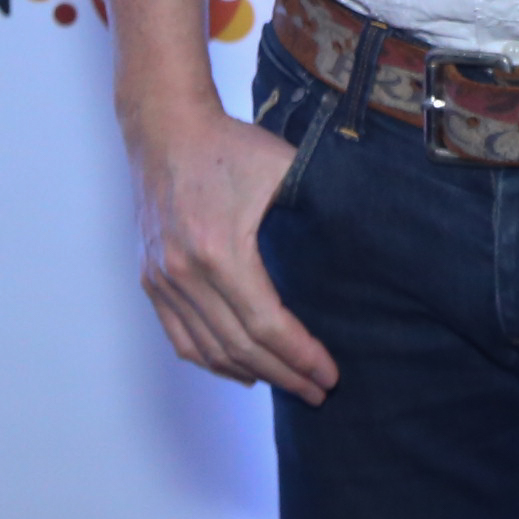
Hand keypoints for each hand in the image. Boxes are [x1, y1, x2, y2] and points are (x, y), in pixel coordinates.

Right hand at [126, 101, 338, 404]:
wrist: (166, 127)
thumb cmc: (228, 146)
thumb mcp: (285, 167)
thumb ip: (319, 205)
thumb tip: (368, 243)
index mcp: (219, 249)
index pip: (266, 324)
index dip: (300, 355)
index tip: (329, 373)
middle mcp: (184, 272)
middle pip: (239, 346)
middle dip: (284, 374)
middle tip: (318, 391)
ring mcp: (162, 279)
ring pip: (208, 350)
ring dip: (251, 374)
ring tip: (288, 384)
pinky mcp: (151, 278)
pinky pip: (181, 337)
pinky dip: (212, 360)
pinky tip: (241, 369)